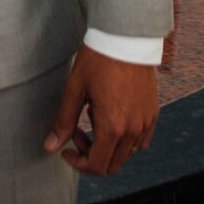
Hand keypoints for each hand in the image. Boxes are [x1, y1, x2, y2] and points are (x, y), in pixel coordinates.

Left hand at [45, 45, 158, 174]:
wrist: (125, 37)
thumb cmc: (97, 60)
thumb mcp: (75, 89)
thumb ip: (64, 121)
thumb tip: (49, 147)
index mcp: (112, 127)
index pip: (97, 166)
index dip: (78, 163)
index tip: (66, 149)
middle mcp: (133, 130)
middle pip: (112, 165)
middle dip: (91, 154)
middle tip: (77, 131)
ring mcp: (146, 123)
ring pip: (126, 153)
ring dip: (108, 146)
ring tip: (94, 117)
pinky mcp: (153, 114)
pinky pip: (141, 140)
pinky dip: (126, 139)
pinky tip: (113, 118)